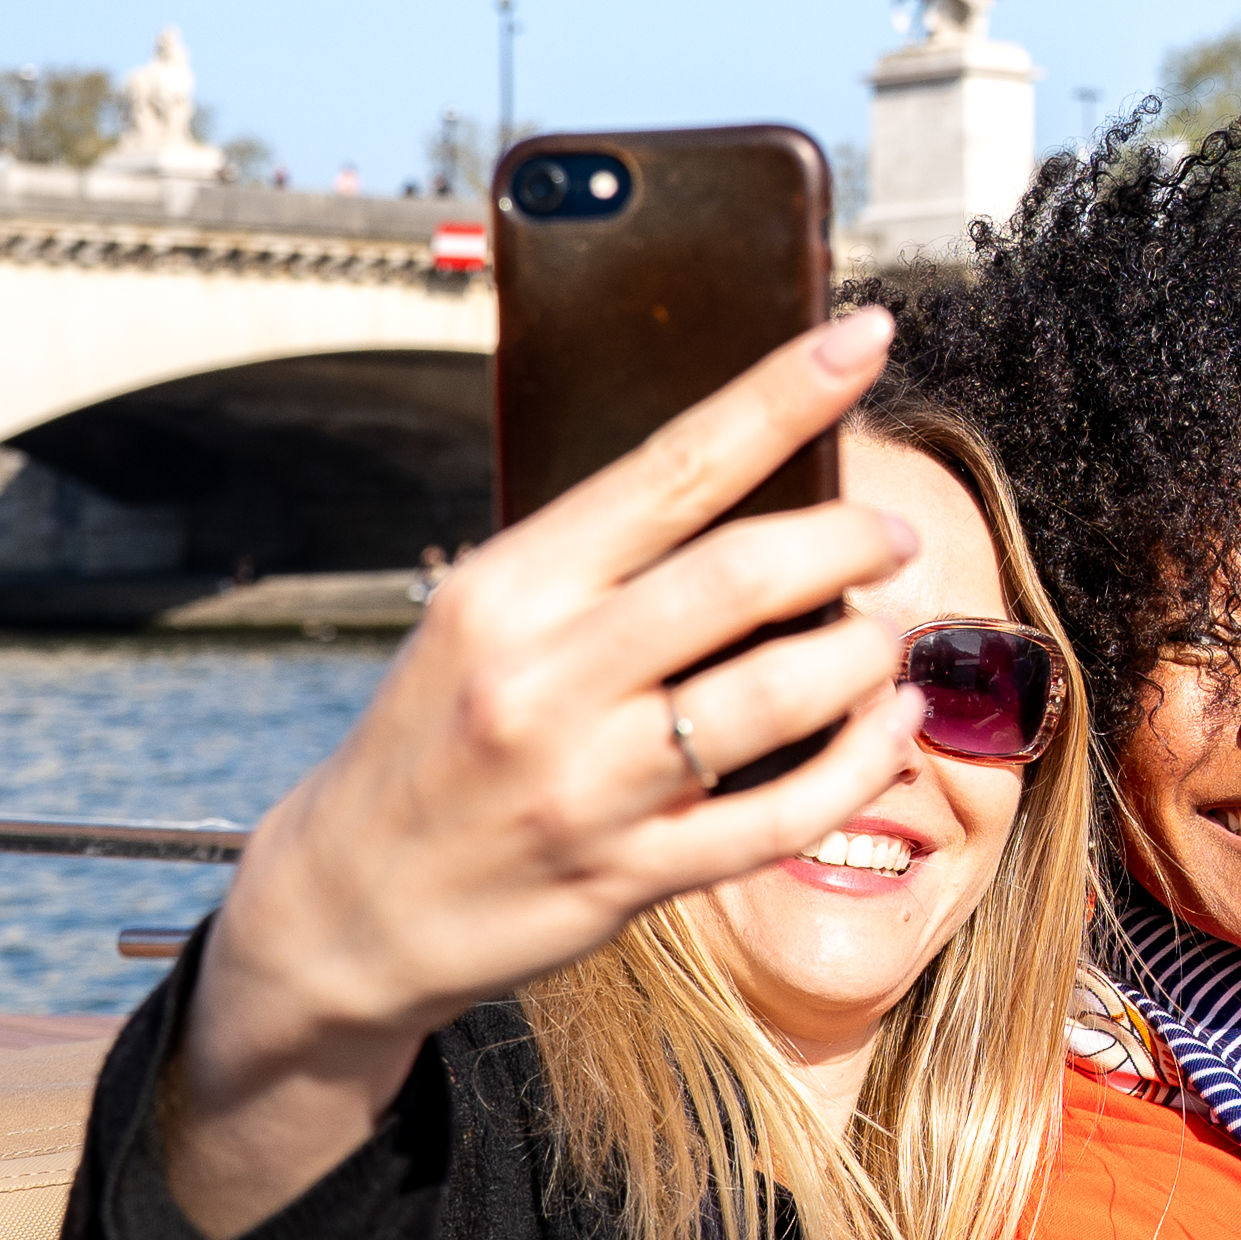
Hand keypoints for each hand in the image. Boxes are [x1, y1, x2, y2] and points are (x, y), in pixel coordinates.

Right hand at [166, 308, 934, 1239]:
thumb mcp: (481, 622)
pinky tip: (889, 729)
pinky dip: (863, 764)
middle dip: (851, 542)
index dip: (781, 393)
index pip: (671, 467)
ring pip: (777, 696)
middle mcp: (544, 679)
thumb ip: (600, 564)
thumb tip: (750, 485)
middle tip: (895, 536)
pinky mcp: (628, 876)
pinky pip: (782, 816)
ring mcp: (588, 785)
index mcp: (509, 589)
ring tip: (890, 634)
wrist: (346, 904)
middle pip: (742, 578)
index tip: (861, 335)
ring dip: (867, 654)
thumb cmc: (436, 739)